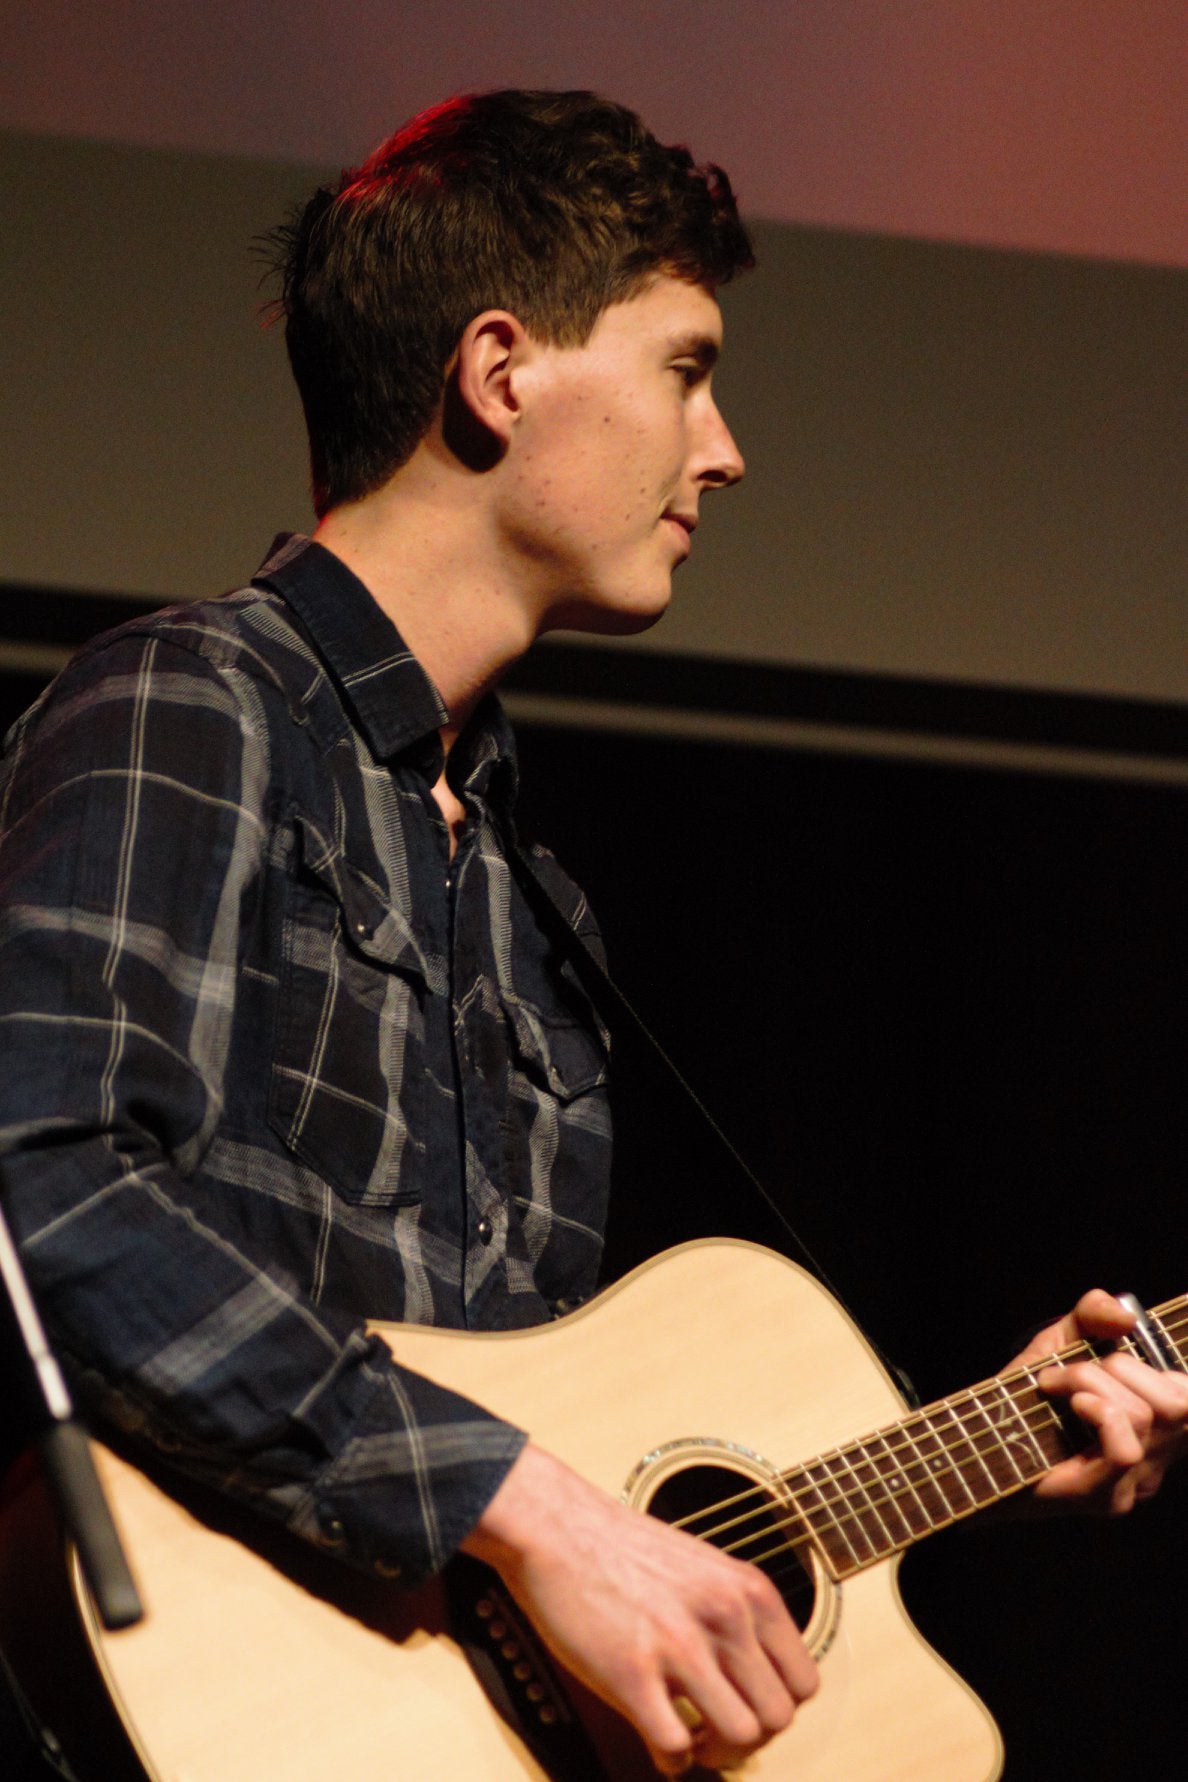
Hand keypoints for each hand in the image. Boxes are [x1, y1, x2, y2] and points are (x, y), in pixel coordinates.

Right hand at [462, 1442, 817, 1774]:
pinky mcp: (631, 1673)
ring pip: (739, 1738)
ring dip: (714, 1751)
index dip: (778, 1706)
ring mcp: (679, 1646)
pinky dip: (670, 1758)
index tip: (749, 1706)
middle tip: (717, 1730)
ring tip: (690, 1736)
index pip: (804, 1682)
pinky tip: (656, 1737)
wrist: (558, 1526)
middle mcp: (724, 1616)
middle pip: (777, 1718)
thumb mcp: (706, 1566)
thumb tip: (755, 1675)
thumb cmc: (623, 1545)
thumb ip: (737, 1613)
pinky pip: (675, 1747)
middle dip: (749, 1738)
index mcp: (748, 1590)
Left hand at [1013, 1290, 1187, 1514]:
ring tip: (1055, 1384)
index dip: (1163, 1364)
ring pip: (1145, 1417)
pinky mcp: (1102, 1498)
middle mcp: (1156, 1461)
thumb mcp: (1059, 1342)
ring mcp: (1133, 1485)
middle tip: (1071, 1370)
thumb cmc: (1020, 1398)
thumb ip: (1093, 1316)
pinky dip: (1097, 1411)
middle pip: (1178, 1404)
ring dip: (1090, 1381)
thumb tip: (1126, 1316)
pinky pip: (1124, 1449)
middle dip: (1120, 1366)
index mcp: (1158, 1428)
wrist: (974, 1446)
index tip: (1112, 1355)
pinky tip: (1071, 1405)